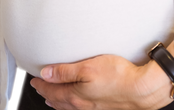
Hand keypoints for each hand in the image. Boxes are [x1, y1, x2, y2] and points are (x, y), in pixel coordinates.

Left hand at [30, 51, 173, 109]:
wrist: (140, 90)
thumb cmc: (117, 77)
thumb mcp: (87, 67)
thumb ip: (65, 71)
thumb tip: (46, 74)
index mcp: (75, 95)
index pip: (51, 91)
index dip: (41, 85)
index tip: (34, 80)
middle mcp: (82, 104)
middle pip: (58, 101)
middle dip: (47, 94)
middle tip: (39, 88)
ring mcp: (92, 107)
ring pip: (69, 106)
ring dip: (58, 101)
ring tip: (53, 98)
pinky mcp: (102, 107)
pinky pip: (80, 108)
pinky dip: (71, 104)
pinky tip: (77, 101)